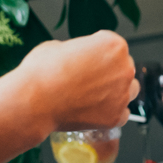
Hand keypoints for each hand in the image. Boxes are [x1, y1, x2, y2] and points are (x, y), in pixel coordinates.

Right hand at [16, 31, 138, 131]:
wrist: (34, 102)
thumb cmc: (42, 72)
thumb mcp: (59, 45)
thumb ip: (79, 49)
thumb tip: (80, 56)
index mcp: (113, 45)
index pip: (114, 45)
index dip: (99, 52)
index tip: (89, 59)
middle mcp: (124, 68)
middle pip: (124, 67)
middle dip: (110, 71)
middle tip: (89, 78)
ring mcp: (122, 94)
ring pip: (128, 90)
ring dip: (116, 91)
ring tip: (93, 95)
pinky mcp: (116, 117)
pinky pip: (122, 114)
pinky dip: (111, 112)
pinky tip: (95, 110)